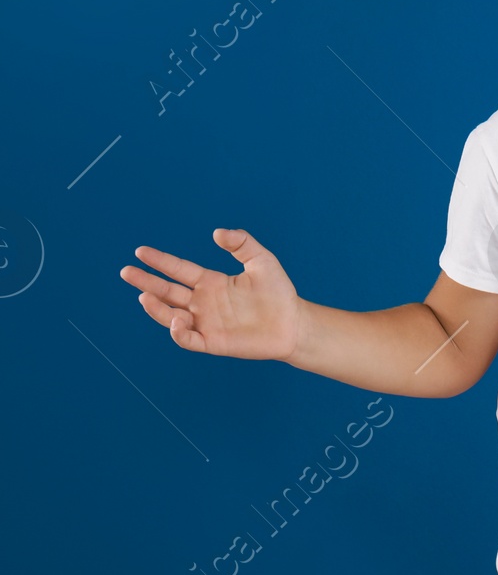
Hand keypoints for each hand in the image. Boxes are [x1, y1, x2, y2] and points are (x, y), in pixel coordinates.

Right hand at [120, 229, 300, 360]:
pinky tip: (176, 321)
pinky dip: (178, 333)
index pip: (179, 269)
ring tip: (144, 296)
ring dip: (156, 308)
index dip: (160, 261)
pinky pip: (188, 339)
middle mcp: (204, 302)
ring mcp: (206, 323)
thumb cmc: (278, 292)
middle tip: (126, 271)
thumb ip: (241, 243)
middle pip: (168, 291)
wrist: (294, 322)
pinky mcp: (213, 342)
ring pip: (171, 316)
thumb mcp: (262, 260)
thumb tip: (217, 232)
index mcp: (212, 282)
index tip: (140, 251)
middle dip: (146, 281)